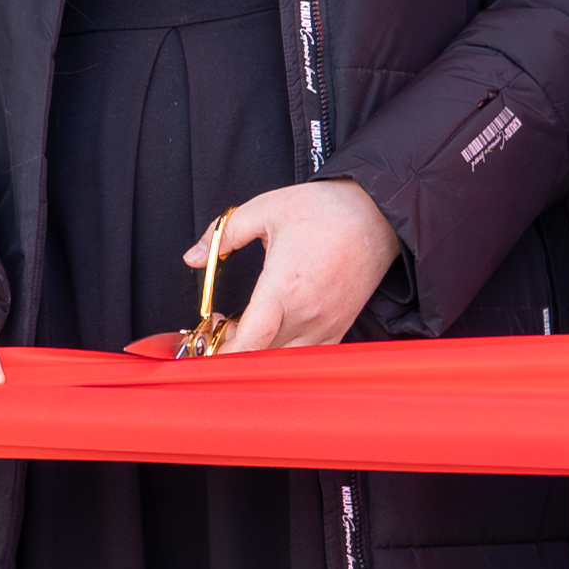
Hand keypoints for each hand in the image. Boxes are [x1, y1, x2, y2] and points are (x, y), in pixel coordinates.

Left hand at [190, 176, 400, 356]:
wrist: (376, 213)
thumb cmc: (323, 209)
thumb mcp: (264, 209)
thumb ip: (222, 234)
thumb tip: (192, 257)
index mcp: (284, 287)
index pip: (250, 342)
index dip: (222, 353)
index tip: (204, 345)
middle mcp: (308, 314)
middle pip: (261, 355)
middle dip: (233, 346)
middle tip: (221, 320)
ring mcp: (327, 325)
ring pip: (283, 359)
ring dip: (259, 350)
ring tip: (247, 323)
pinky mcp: (340, 327)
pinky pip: (308, 356)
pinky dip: (285, 351)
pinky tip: (275, 328)